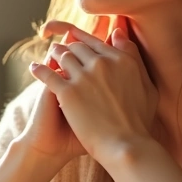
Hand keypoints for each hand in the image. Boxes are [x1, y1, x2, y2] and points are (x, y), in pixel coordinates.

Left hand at [29, 17, 157, 165]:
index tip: (75, 39)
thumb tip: (118, 34)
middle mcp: (102, 63)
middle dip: (68, 47)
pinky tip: (34, 68)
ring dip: (54, 54)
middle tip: (60, 49)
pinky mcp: (68, 92)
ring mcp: (84, 77)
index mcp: (121, 60)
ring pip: (62, 56)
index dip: (83, 39)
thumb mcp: (147, 86)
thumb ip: (133, 57)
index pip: (96, 42)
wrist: (125, 147)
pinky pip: (47, 74)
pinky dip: (39, 69)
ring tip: (48, 56)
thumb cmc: (139, 122)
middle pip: (77, 47)